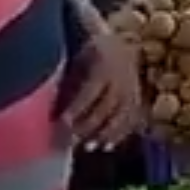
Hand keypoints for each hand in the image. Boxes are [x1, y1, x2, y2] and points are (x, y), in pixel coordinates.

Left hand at [65, 32, 146, 150]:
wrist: (114, 42)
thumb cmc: (85, 52)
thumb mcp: (75, 61)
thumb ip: (67, 83)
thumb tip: (51, 109)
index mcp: (104, 63)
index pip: (90, 91)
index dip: (76, 109)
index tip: (60, 124)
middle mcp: (122, 75)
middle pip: (106, 106)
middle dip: (87, 126)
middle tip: (70, 142)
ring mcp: (133, 86)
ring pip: (121, 114)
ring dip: (104, 134)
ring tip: (88, 147)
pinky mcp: (137, 96)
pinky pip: (131, 118)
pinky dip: (119, 134)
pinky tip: (106, 147)